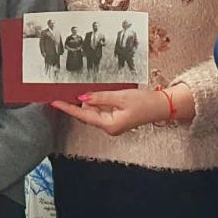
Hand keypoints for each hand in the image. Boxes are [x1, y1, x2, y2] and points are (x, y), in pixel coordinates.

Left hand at [51, 87, 179, 135]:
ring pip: (94, 112)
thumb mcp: (120, 97)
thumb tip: (83, 97)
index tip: (55, 102)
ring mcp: (112, 124)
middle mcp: (109, 127)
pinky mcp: (116, 119)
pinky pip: (102, 110)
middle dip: (80, 102)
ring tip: (89, 90)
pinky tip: (98, 94)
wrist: (162, 107)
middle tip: (68, 89)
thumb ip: (100, 97)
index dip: (68, 108)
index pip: (83, 115)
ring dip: (90, 101)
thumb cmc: (145, 103)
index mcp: (109, 125)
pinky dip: (98, 102)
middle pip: (87, 114)